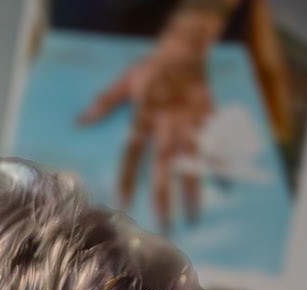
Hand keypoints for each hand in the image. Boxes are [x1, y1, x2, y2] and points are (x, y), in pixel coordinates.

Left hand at [76, 10, 219, 232]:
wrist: (186, 46)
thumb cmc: (151, 68)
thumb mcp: (126, 80)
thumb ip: (104, 102)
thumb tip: (78, 122)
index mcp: (145, 113)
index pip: (133, 150)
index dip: (127, 176)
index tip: (123, 203)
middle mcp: (168, 119)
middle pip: (165, 161)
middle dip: (163, 193)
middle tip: (163, 225)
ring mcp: (192, 118)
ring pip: (193, 156)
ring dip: (194, 186)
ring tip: (194, 215)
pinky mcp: (210, 116)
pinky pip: (217, 143)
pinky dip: (223, 163)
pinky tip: (227, 186)